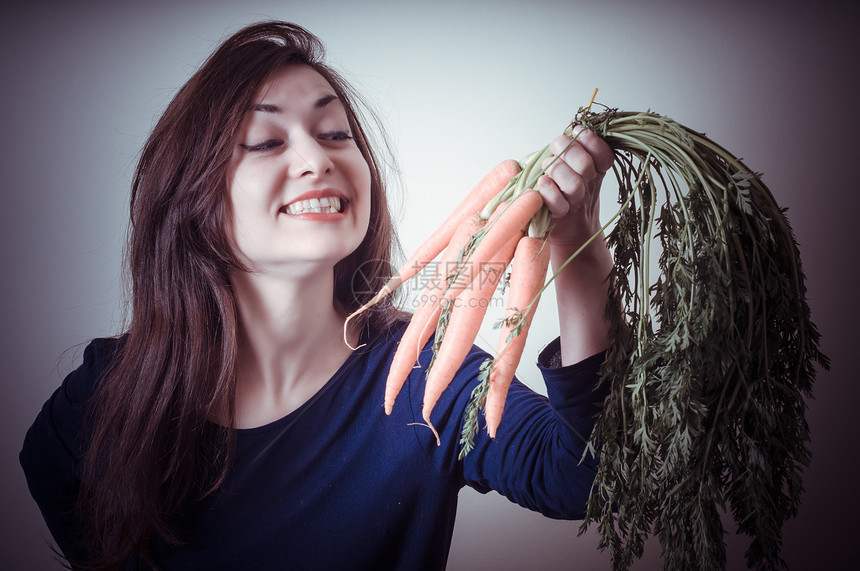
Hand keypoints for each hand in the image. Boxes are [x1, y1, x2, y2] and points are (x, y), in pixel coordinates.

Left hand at [537, 126, 614, 250]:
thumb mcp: (574, 164)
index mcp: (596, 170)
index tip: (577, 131)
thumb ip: (575, 144)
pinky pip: (557, 204)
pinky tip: (542, 183)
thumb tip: (574, 121)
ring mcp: (576, 202)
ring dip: (557, 170)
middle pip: (585, 166)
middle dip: (568, 151)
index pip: (604, 154)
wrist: (569, 226)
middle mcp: (589, 185)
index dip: (591, 140)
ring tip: (547, 167)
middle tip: (557, 146)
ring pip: (573, 184)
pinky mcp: (560, 216)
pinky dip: (548, 191)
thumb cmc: (567, 189)